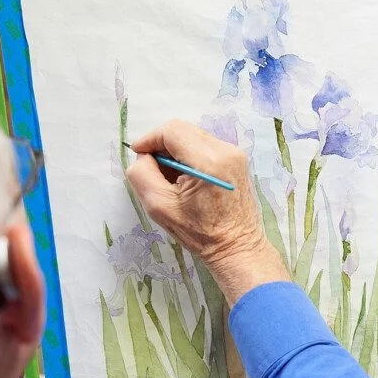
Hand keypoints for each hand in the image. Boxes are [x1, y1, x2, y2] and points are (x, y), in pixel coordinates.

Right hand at [126, 120, 287, 303]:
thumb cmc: (200, 233)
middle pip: (184, 130)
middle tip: (153, 168)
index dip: (150, 139)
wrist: (237, 247)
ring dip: (177, 151)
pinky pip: (207, 147)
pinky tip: (188, 179)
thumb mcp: (159, 206)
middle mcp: (226, 151)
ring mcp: (236, 154)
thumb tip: (144, 156)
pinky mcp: (239, 160)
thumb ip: (142, 174)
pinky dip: (192, 156)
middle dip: (163, 145)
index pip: (172, 131)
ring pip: (195, 137)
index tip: (138, 154)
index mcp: (208, 162)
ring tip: (172, 178)